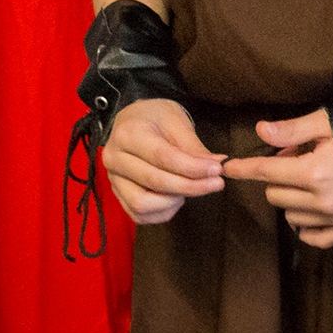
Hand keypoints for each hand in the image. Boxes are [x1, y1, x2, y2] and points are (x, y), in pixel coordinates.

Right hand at [101, 96, 227, 224]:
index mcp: (128, 133)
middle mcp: (114, 157)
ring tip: (187, 187)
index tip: (217, 170)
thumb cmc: (155, 117)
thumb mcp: (175, 120)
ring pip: (142, 204)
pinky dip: (162, 212)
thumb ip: (194, 147)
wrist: (132, 120)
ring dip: (172, 202)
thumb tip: (218, 167)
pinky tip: (175, 198)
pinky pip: (140, 215)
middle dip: (190, 186)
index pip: (162, 157)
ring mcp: (113, 179)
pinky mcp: (117, 195)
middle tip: (216, 183)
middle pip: (155, 181)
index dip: (192, 168)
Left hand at [222, 108, 332, 247]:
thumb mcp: (325, 123)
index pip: (266, 173)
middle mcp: (322, 201)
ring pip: (291, 217)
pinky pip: (315, 238)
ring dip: (291, 199)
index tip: (227, 169)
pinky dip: (306, 226)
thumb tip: (260, 131)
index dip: (243, 169)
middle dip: (277, 177)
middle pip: (275, 195)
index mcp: (314, 172)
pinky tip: (309, 210)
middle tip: (296, 159)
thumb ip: (291, 130)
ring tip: (308, 179)